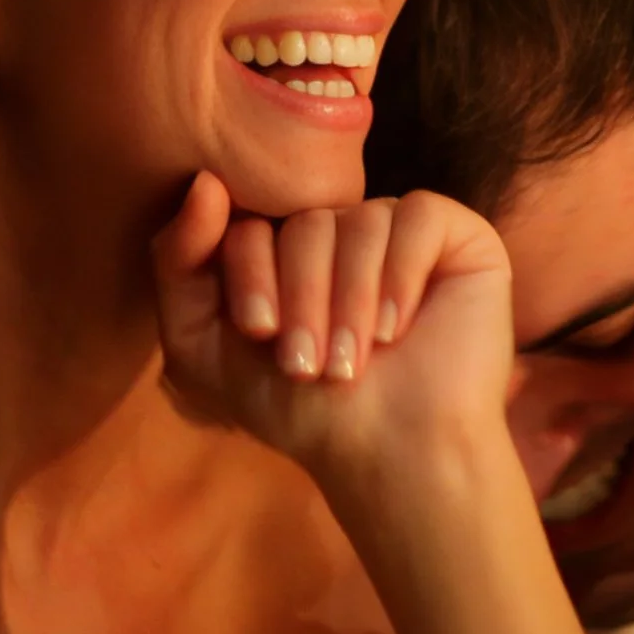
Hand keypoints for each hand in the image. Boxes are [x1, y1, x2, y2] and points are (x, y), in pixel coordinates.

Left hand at [153, 173, 516, 502]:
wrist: (389, 454)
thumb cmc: (299, 412)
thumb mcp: (203, 349)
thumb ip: (176, 264)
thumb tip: (205, 180)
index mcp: (285, 251)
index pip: (250, 222)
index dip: (249, 274)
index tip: (260, 335)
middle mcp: (342, 233)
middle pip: (304, 221)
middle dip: (299, 295)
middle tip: (306, 364)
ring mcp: (399, 233)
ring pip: (360, 220)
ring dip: (349, 299)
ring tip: (353, 362)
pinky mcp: (457, 238)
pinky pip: (418, 216)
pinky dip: (401, 274)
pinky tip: (398, 328)